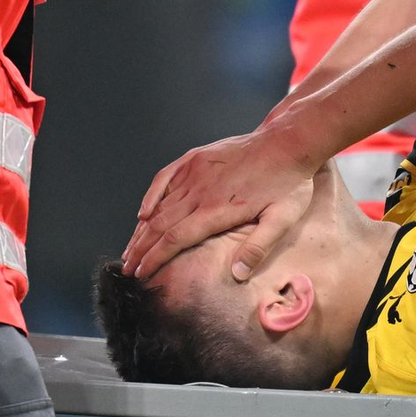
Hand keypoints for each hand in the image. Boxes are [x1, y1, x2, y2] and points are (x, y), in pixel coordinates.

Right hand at [122, 125, 314, 280]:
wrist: (287, 141)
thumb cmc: (289, 183)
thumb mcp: (282, 219)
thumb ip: (258, 247)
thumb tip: (237, 275)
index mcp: (216, 210)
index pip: (175, 239)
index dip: (155, 258)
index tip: (141, 273)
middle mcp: (199, 192)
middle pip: (159, 225)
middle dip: (141, 249)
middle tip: (127, 268)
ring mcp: (195, 173)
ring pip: (159, 205)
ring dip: (142, 229)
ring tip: (130, 248)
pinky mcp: (196, 159)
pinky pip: (165, 178)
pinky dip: (150, 197)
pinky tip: (141, 213)